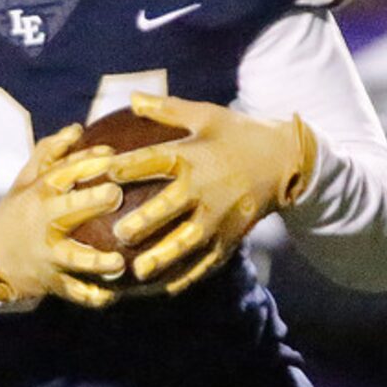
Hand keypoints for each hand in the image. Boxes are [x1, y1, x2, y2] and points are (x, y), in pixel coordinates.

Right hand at [0, 124, 126, 308]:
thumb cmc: (17, 213)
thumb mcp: (25, 181)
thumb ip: (50, 154)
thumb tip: (77, 129)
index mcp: (38, 195)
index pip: (62, 173)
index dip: (86, 162)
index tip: (112, 155)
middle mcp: (42, 223)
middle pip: (67, 210)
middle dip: (90, 202)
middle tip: (117, 195)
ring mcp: (47, 255)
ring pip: (72, 258)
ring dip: (96, 262)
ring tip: (119, 263)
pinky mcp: (51, 282)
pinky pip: (73, 292)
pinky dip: (91, 297)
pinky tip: (112, 297)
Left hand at [107, 92, 318, 294]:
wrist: (284, 161)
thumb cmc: (238, 134)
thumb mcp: (206, 114)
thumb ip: (167, 110)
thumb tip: (131, 97)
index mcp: (194, 157)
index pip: (154, 160)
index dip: (127, 166)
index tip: (102, 173)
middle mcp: (205, 189)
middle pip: (170, 208)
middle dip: (145, 222)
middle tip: (119, 235)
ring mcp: (219, 217)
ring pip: (188, 242)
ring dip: (164, 258)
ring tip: (140, 272)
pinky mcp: (230, 237)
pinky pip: (208, 261)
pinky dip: (188, 277)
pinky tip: (166, 290)